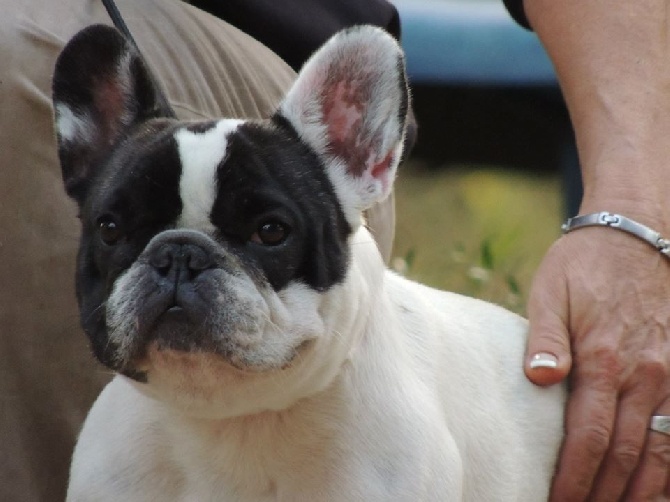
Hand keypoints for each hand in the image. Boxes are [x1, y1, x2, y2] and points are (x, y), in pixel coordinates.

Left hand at [525, 225, 669, 500]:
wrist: (636, 232)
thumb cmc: (583, 265)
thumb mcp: (550, 293)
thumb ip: (545, 340)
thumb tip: (540, 380)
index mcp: (603, 359)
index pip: (589, 436)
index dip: (574, 477)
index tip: (557, 501)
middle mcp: (645, 374)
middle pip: (627, 453)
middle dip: (604, 493)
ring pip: (664, 450)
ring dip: (643, 490)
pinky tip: (660, 485)